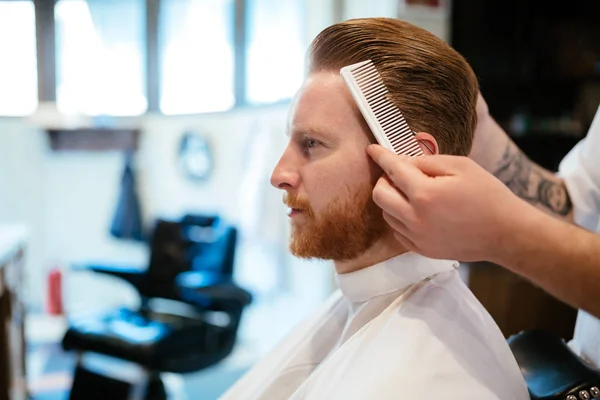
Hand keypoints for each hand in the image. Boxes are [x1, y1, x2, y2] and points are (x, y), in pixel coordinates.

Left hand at [367, 144, 531, 261]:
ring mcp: (417, 237)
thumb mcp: (461, 166)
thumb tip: (403, 161)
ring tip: (413, 193)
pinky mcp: (422, 250)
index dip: (380, 156)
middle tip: (399, 174)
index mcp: (425, 194)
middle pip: (379, 195)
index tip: (372, 149)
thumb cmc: (488, 195)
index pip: (393, 170)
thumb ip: (427, 162)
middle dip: (384, 180)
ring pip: (387, 214)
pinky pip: (397, 231)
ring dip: (392, 200)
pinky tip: (417, 211)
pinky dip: (400, 218)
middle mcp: (415, 218)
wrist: (506, 234)